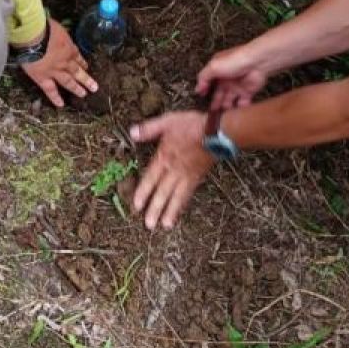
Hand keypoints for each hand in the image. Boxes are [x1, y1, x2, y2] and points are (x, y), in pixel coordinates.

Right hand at [20, 19, 97, 107]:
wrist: (34, 36)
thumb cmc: (43, 28)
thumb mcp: (56, 27)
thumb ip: (58, 33)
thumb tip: (55, 31)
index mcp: (68, 47)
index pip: (76, 56)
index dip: (82, 62)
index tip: (86, 66)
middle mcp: (65, 61)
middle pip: (77, 71)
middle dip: (86, 79)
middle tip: (94, 87)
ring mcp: (55, 71)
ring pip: (68, 82)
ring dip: (77, 88)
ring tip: (84, 94)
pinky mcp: (43, 78)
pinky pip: (50, 90)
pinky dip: (55, 98)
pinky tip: (61, 105)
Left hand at [130, 111, 213, 229]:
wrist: (216, 132)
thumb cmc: (191, 125)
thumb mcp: (167, 121)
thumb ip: (149, 129)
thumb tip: (132, 133)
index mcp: (164, 157)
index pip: (150, 178)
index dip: (143, 192)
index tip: (136, 206)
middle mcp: (174, 170)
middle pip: (162, 192)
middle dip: (155, 209)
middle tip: (149, 225)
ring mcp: (186, 175)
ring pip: (176, 197)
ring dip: (169, 212)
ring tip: (164, 226)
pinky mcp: (197, 177)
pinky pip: (188, 194)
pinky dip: (182, 205)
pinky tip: (179, 212)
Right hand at [196, 44, 268, 110]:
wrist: (257, 63)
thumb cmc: (235, 61)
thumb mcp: (213, 67)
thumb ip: (203, 77)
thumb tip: (197, 88)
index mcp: (218, 70)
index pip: (208, 82)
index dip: (204, 90)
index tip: (201, 98)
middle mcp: (227, 78)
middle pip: (219, 94)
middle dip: (215, 103)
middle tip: (211, 113)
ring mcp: (237, 85)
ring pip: (229, 100)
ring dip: (225, 107)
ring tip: (222, 116)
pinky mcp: (247, 91)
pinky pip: (242, 103)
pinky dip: (239, 108)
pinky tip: (235, 114)